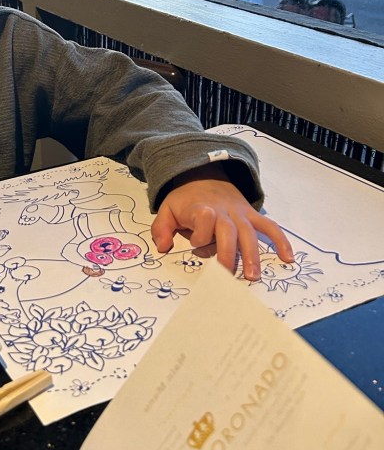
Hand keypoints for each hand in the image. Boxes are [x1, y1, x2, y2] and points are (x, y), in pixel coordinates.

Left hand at [151, 174, 293, 280]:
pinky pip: (269, 226)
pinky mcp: (251, 215)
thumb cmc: (185, 199)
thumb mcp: (166, 209)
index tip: (194, 243)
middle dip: (229, 253)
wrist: (203, 174)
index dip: (199, 234)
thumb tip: (162, 248)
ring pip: (249, 233)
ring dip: (253, 254)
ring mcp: (240, 213)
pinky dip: (280, 240)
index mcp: (201, 209)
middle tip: (229, 276)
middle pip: (229, 231)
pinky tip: (288, 258)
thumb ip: (161, 228)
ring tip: (253, 276)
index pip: (203, 221)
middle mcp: (223, 211)